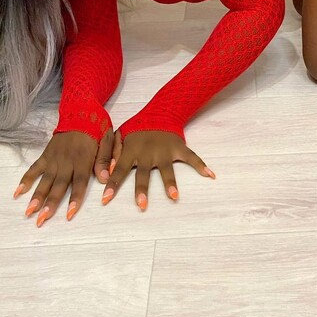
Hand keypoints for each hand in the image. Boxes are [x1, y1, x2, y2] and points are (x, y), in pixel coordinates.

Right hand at [13, 127, 115, 225]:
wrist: (80, 109)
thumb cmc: (97, 126)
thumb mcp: (107, 138)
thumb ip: (105, 159)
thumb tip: (106, 179)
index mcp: (83, 158)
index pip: (79, 182)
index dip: (75, 198)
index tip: (69, 214)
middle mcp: (66, 160)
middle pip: (58, 185)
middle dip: (50, 203)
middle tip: (42, 220)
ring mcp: (54, 158)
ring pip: (44, 180)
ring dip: (36, 196)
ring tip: (29, 212)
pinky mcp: (46, 154)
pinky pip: (34, 168)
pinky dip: (26, 180)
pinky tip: (18, 193)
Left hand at [101, 130, 215, 209]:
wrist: (159, 112)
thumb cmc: (136, 129)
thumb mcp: (118, 136)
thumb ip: (108, 154)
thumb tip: (106, 174)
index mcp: (131, 149)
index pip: (119, 169)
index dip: (113, 184)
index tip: (105, 200)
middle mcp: (147, 152)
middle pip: (143, 173)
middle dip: (142, 189)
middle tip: (141, 205)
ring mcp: (165, 151)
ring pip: (167, 169)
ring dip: (170, 182)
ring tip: (174, 196)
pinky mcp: (179, 148)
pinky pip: (192, 158)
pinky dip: (201, 165)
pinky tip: (210, 175)